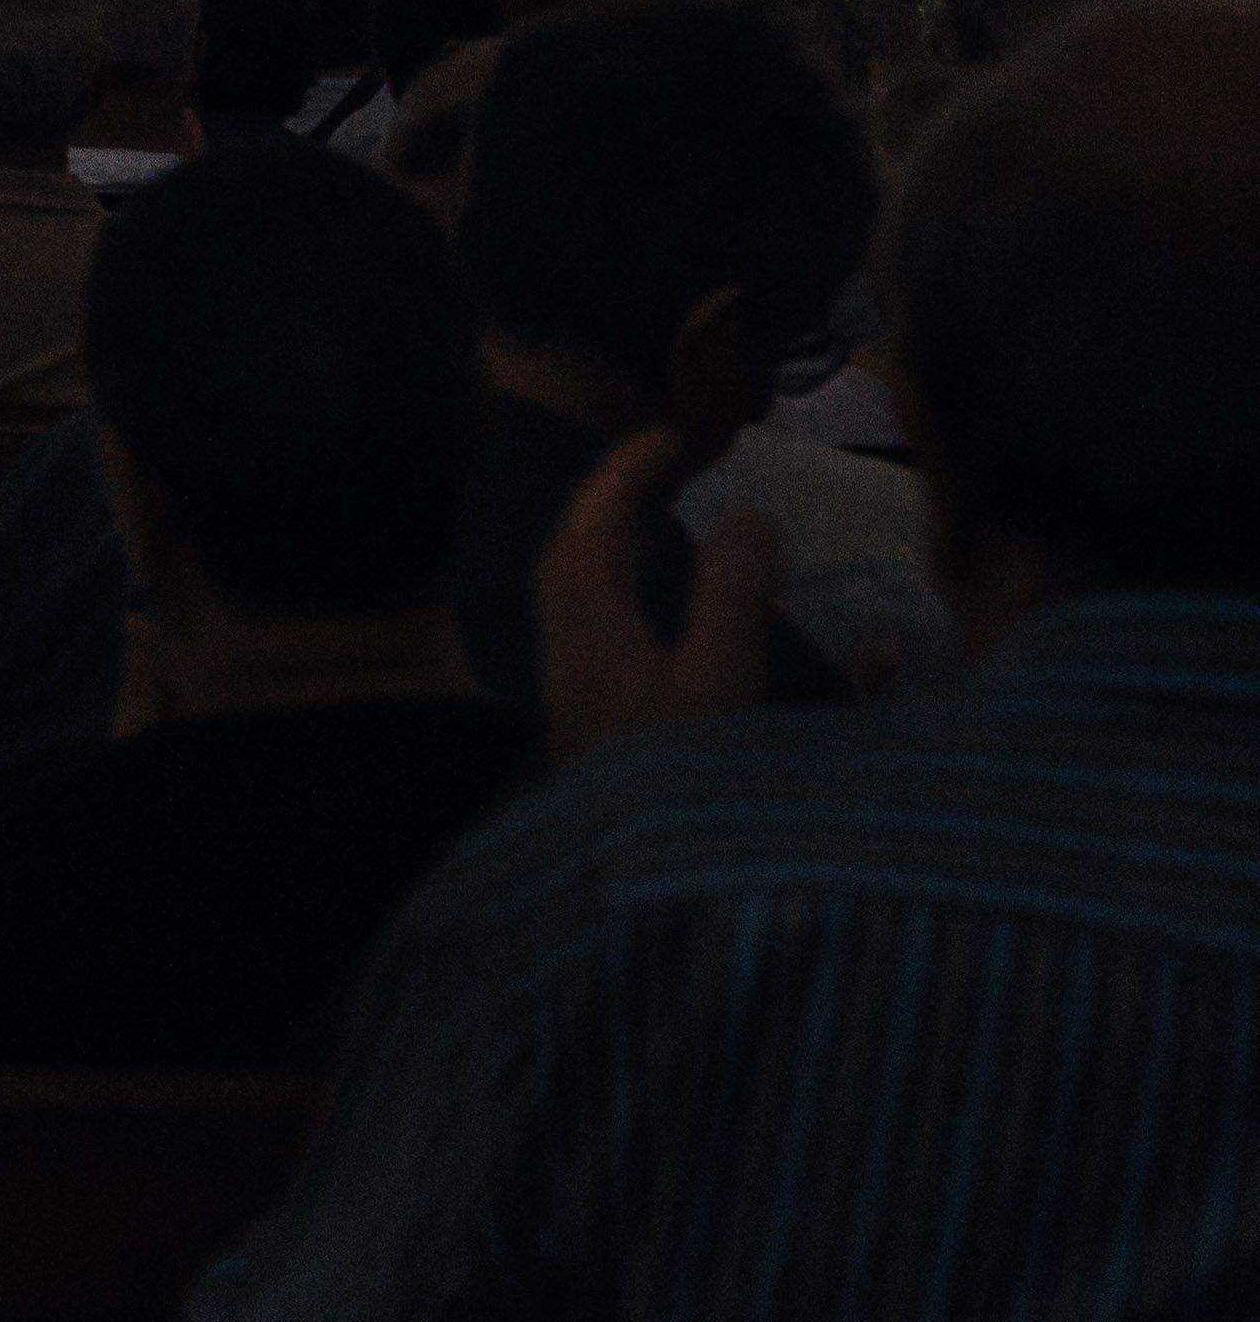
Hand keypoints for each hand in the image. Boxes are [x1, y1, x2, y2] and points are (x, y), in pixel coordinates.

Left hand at [537, 428, 784, 760]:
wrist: (642, 887)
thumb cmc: (677, 776)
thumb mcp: (717, 678)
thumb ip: (731, 593)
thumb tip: (747, 517)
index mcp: (586, 624)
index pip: (593, 524)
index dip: (627, 473)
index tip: (669, 434)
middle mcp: (573, 649)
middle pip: (578, 554)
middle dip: (615, 505)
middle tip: (664, 469)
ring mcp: (587, 689)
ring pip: (594, 597)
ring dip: (627, 553)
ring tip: (672, 523)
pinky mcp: (613, 726)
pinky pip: (627, 642)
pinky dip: (662, 611)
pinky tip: (708, 618)